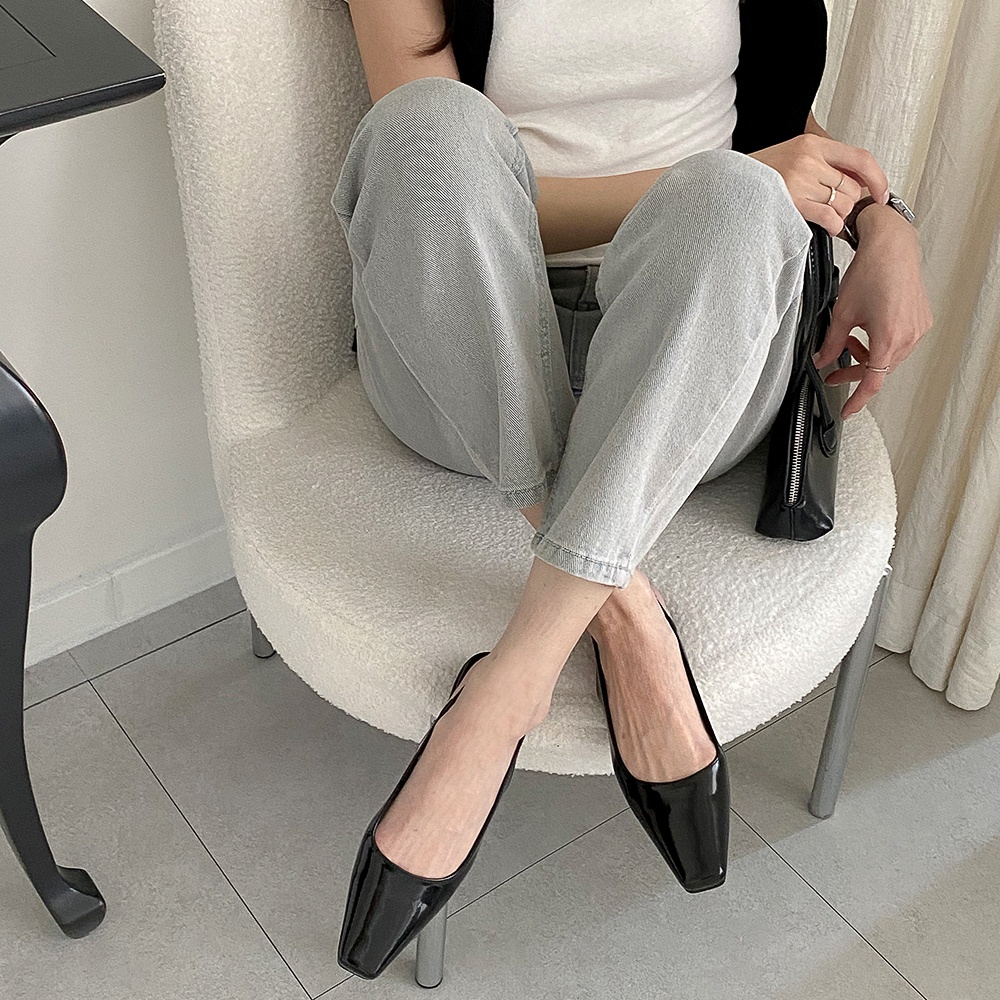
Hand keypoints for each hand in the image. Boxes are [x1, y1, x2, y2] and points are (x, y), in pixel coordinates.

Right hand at [748, 133, 889, 237]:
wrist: (729, 183)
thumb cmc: (759, 174)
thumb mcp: (792, 155)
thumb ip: (822, 162)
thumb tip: (856, 179)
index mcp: (812, 144)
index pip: (859, 158)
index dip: (877, 177)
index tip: (882, 192)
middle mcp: (809, 160)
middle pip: (852, 186)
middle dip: (849, 202)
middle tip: (838, 209)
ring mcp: (801, 180)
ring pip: (842, 204)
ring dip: (839, 215)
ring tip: (826, 217)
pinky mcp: (793, 202)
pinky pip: (829, 217)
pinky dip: (833, 225)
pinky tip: (827, 227)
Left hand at [811, 206, 933, 417]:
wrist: (892, 247)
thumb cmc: (871, 272)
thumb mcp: (841, 313)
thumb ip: (830, 344)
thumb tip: (821, 361)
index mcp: (888, 339)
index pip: (872, 382)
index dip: (857, 400)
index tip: (847, 411)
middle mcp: (907, 336)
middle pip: (879, 370)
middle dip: (855, 373)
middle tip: (834, 373)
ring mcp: (917, 329)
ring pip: (889, 358)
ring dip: (867, 357)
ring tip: (848, 345)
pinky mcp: (920, 321)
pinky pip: (899, 343)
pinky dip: (880, 344)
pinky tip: (866, 333)